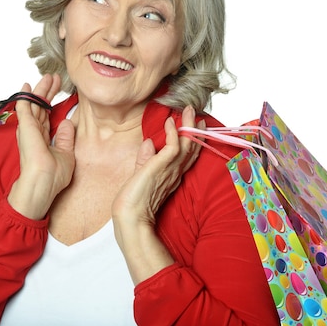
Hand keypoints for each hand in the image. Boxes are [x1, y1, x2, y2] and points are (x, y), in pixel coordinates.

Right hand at [7, 74, 75, 219]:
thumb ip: (64, 138)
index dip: (51, 103)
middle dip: (47, 92)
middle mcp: (34, 134)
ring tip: (47, 77)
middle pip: (40, 108)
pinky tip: (26, 87)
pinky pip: (23, 108)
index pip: (47, 117)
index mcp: (43, 140)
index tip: (58, 91)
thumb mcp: (66, 154)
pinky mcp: (25, 128)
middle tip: (53, 78)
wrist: (43, 184)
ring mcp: (29, 131)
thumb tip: (65, 123)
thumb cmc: (53, 177)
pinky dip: (24, 97)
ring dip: (40, 90)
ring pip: (33, 104)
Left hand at [111, 105, 203, 283]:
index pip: (186, 155)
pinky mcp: (161, 167)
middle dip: (195, 129)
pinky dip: (173, 133)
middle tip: (196, 112)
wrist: (130, 216)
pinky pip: (172, 146)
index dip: (192, 140)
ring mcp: (170, 170)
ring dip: (188, 125)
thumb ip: (146, 158)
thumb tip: (148, 143)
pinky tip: (171, 123)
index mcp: (171, 175)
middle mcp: (175, 172)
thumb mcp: (141, 173)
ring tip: (189, 110)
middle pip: (191, 147)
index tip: (194, 125)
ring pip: (186, 144)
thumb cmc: (134, 199)